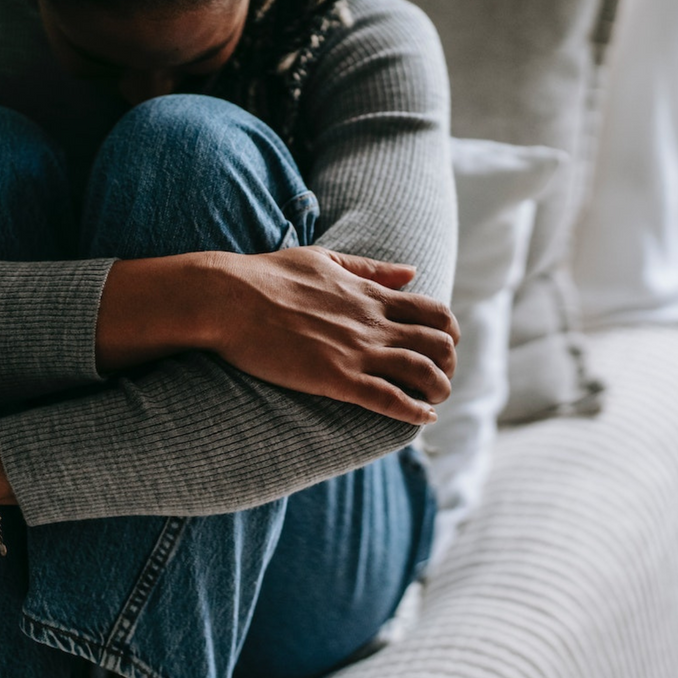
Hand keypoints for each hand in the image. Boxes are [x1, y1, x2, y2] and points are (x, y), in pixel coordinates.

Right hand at [204, 247, 458, 424]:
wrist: (228, 298)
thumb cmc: (268, 275)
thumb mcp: (326, 259)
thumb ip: (371, 269)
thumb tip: (412, 272)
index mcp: (371, 295)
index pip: (434, 312)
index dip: (449, 333)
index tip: (445, 346)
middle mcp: (373, 322)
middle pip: (438, 345)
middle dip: (449, 364)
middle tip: (440, 378)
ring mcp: (356, 351)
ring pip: (422, 372)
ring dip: (438, 389)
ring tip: (436, 401)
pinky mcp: (335, 378)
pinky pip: (388, 398)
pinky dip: (412, 411)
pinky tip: (423, 418)